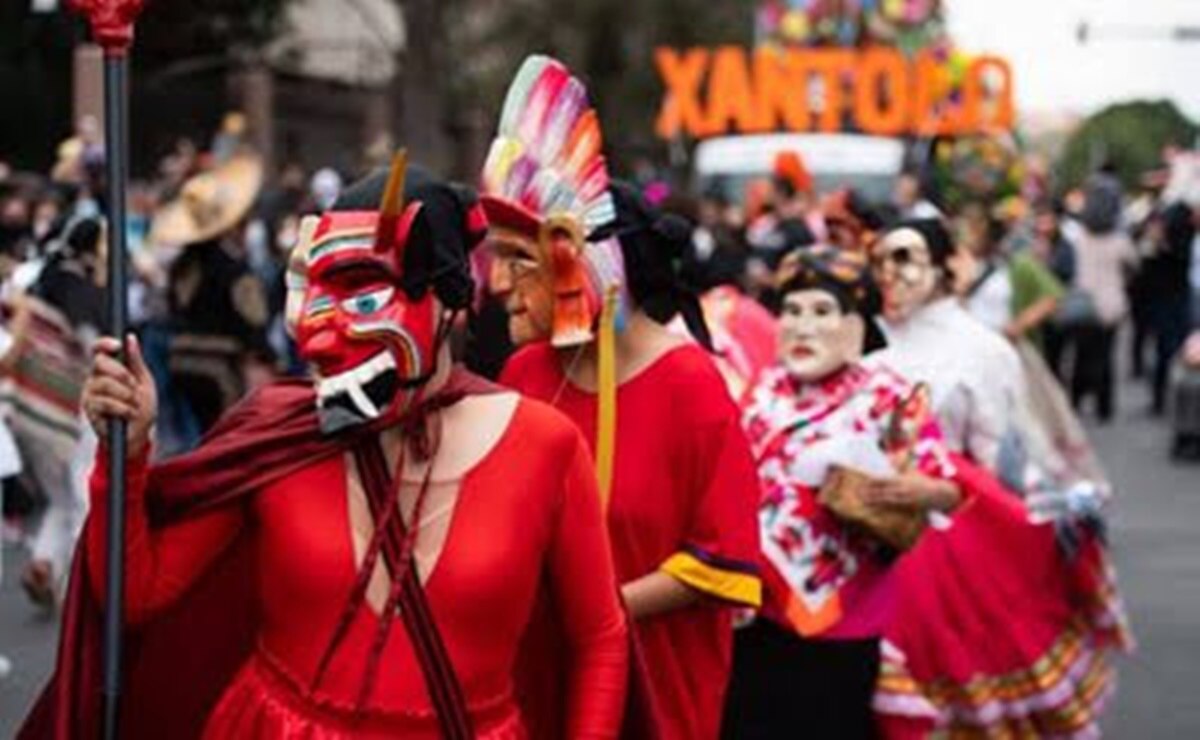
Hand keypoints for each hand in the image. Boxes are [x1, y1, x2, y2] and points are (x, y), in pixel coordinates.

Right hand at [82, 334, 156, 456]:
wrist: (139, 436)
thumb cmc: (141, 407)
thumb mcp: (144, 382)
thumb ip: (136, 361)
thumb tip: (130, 337)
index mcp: (108, 369)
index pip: (98, 350)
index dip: (104, 344)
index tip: (117, 345)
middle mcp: (95, 379)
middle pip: (99, 363)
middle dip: (122, 374)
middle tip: (134, 387)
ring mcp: (90, 394)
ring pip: (105, 384)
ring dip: (127, 395)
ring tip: (134, 405)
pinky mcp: (90, 410)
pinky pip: (106, 403)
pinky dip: (124, 408)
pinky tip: (129, 414)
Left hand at [862, 472, 959, 511]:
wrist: (937, 494)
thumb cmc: (921, 480)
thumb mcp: (910, 470)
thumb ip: (899, 464)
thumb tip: (888, 458)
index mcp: (902, 480)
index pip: (884, 480)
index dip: (873, 482)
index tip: (863, 482)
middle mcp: (902, 490)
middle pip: (882, 492)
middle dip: (870, 493)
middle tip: (858, 493)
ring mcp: (904, 500)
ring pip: (886, 502)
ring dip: (873, 502)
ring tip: (862, 501)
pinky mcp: (906, 508)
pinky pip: (892, 509)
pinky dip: (882, 509)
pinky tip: (875, 509)